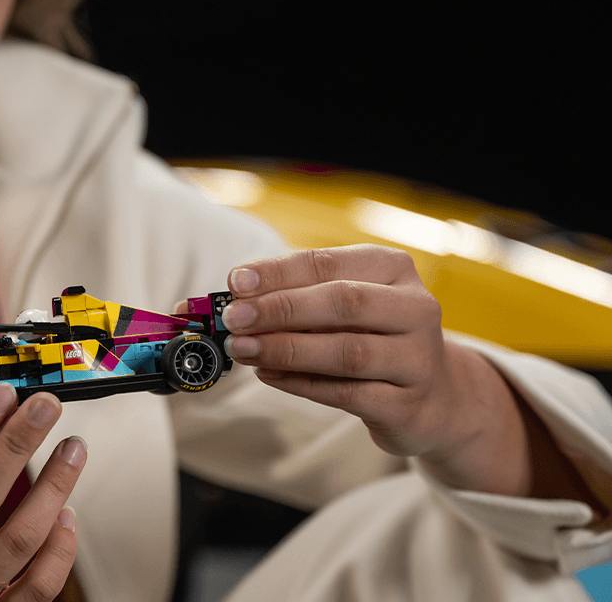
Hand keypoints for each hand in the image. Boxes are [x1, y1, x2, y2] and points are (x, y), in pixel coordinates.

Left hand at [219, 244, 465, 457]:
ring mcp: (417, 359)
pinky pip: (346, 393)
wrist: (434, 396)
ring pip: (346, 351)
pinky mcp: (408, 404)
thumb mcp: (345, 306)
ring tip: (243, 349)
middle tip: (235, 318)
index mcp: (393, 269)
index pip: (328, 263)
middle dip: (280, 309)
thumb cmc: (373, 337)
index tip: (236, 281)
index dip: (279, 272)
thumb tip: (236, 297)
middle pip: (342, 302)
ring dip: (286, 349)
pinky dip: (301, 383)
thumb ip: (298, 296)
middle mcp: (415, 308)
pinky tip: (269, 375)